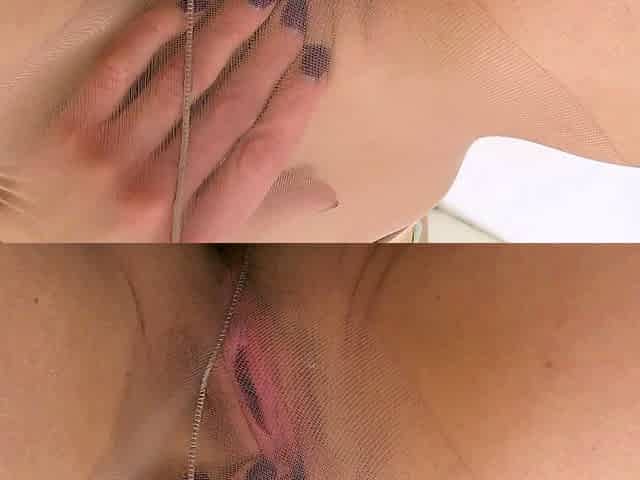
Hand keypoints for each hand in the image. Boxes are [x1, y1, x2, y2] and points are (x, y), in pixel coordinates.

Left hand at [0, 0, 332, 241]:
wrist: (48, 256)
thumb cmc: (134, 255)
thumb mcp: (203, 253)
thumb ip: (264, 220)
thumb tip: (325, 194)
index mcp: (198, 226)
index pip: (263, 152)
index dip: (296, 103)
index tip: (319, 62)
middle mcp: (158, 190)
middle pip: (232, 106)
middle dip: (271, 53)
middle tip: (297, 14)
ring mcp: (112, 155)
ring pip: (185, 77)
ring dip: (227, 29)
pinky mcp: (73, 127)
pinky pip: (122, 64)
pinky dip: (156, 29)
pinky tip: (189, 6)